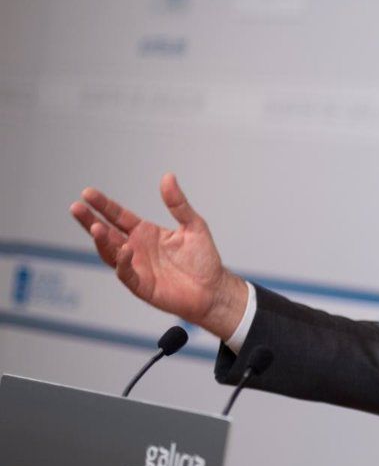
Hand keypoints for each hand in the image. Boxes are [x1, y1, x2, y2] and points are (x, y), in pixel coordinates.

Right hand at [69, 173, 247, 339]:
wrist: (214, 288)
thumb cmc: (203, 259)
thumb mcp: (193, 225)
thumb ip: (178, 203)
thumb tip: (168, 176)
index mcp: (145, 233)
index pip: (118, 216)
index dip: (103, 205)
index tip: (87, 193)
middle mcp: (135, 248)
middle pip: (106, 232)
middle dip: (90, 220)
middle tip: (76, 207)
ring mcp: (136, 267)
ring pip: (111, 253)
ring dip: (102, 241)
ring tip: (95, 227)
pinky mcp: (141, 285)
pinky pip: (126, 273)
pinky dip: (122, 262)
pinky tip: (124, 249)